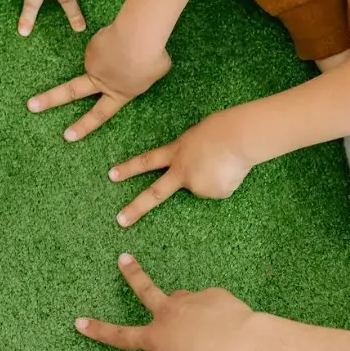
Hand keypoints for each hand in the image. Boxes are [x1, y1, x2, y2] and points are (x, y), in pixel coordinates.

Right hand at [27, 21, 170, 140]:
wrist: (138, 36)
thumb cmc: (153, 57)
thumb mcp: (155, 73)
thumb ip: (141, 74)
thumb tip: (132, 67)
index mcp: (119, 94)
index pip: (99, 115)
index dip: (83, 126)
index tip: (67, 136)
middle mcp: (100, 81)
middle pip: (70, 92)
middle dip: (49, 99)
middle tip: (30, 105)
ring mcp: (93, 63)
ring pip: (102, 58)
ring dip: (115, 52)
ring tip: (135, 45)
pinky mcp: (92, 45)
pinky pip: (105, 42)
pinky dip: (115, 40)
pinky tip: (126, 36)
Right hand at [76, 254, 255, 350]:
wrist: (241, 344)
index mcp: (156, 338)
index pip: (120, 336)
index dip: (98, 330)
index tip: (80, 322)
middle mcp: (168, 314)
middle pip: (144, 289)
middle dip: (132, 274)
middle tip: (123, 258)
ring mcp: (190, 300)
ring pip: (183, 301)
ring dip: (189, 311)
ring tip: (208, 328)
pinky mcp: (213, 294)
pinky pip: (212, 305)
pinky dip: (217, 316)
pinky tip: (230, 327)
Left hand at [108, 110, 253, 226]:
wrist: (238, 137)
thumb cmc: (221, 129)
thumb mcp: (196, 137)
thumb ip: (189, 155)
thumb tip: (196, 172)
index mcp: (176, 152)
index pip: (147, 161)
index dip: (129, 169)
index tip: (111, 175)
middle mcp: (182, 172)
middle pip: (155, 193)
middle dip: (136, 208)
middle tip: (120, 221)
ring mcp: (196, 185)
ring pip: (203, 187)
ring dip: (214, 177)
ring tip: (225, 161)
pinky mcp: (214, 194)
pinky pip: (220, 189)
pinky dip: (226, 181)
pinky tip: (232, 170)